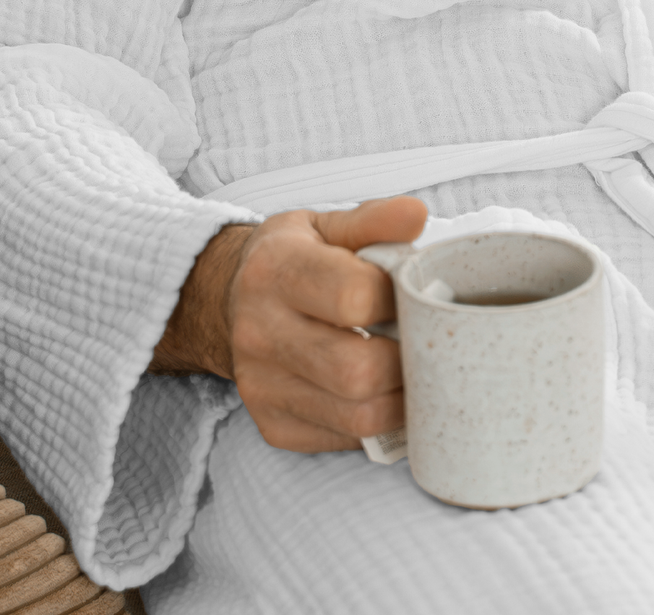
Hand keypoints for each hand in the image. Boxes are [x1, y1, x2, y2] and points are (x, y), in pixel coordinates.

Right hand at [150, 196, 426, 450]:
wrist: (228, 300)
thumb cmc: (291, 259)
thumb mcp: (324, 225)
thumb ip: (373, 220)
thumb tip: (416, 214)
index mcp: (275, 270)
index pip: (353, 297)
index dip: (398, 299)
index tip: (411, 293)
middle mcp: (259, 332)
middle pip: (357, 371)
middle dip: (407, 359)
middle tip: (424, 341)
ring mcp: (262, 386)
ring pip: (357, 416)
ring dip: (401, 397)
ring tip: (412, 367)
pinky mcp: (272, 424)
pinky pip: (344, 438)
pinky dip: (376, 420)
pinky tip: (382, 389)